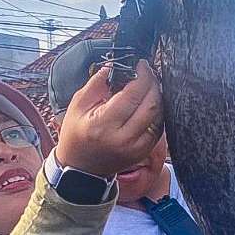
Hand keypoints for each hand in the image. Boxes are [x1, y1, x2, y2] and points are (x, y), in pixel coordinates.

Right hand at [56, 60, 162, 177]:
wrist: (80, 169)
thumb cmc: (76, 136)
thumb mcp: (77, 107)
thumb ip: (95, 84)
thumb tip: (111, 66)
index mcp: (103, 124)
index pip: (132, 95)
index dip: (141, 76)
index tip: (141, 65)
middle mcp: (123, 138)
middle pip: (150, 104)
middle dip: (153, 83)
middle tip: (148, 73)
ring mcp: (135, 148)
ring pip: (158, 116)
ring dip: (157, 97)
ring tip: (149, 86)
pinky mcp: (142, 153)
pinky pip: (158, 129)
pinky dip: (157, 113)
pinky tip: (149, 104)